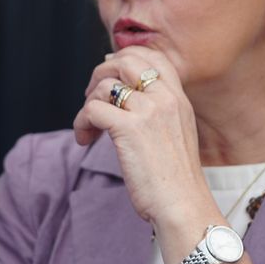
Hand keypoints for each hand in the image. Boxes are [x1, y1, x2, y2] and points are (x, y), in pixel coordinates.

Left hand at [73, 46, 212, 228]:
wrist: (183, 206)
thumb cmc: (174, 179)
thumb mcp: (176, 133)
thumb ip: (157, 110)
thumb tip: (122, 89)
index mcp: (178, 98)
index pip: (152, 56)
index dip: (123, 58)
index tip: (109, 78)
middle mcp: (166, 99)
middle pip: (124, 61)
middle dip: (100, 74)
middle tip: (91, 98)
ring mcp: (148, 111)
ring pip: (104, 86)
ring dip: (87, 104)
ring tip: (89, 127)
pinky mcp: (129, 129)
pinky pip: (92, 109)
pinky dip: (81, 122)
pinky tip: (85, 139)